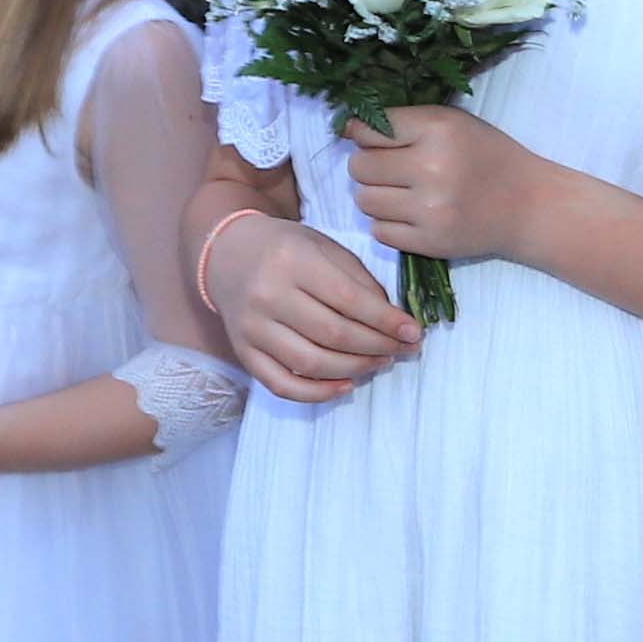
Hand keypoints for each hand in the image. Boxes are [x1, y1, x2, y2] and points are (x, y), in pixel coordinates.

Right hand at [208, 210, 417, 403]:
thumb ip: (358, 281)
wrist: (229, 255)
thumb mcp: (324, 247)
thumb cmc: (286, 249)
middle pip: (333, 334)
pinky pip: (282, 385)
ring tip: (380, 362)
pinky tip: (345, 385)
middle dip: (377, 346)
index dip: (386, 321)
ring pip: (312, 363)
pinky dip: (317, 393)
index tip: (413, 332)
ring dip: (355, 369)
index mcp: (292, 261)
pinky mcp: (244, 353)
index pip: (349, 299)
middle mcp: (268, 295)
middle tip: (401, 349)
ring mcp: (252, 328)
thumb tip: (393, 321)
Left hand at [342, 103, 537, 266]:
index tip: (374, 139)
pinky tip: (410, 214)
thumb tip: (348, 128)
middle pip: (359, 167)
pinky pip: (379, 231)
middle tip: (389, 168)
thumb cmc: (487, 156)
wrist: (528, 206)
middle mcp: (432, 168)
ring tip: (400, 191)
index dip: (364, 134)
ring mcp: (430, 209)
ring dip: (375, 195)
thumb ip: (405, 121)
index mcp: (438, 129)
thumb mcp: (453, 123)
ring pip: (364, 201)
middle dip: (367, 165)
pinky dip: (388, 223)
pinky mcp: (430, 242)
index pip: (368, 130)